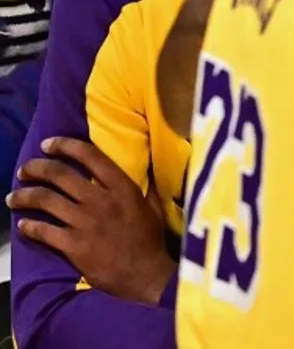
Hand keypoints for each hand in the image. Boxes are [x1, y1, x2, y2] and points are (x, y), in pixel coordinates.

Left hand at [8, 137, 176, 305]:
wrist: (145, 275)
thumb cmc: (150, 240)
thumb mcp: (152, 207)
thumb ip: (145, 187)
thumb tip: (146, 167)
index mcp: (122, 188)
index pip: (90, 156)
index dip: (65, 146)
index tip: (47, 144)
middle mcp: (100, 200)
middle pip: (60, 174)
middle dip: (37, 168)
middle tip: (25, 169)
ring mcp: (84, 222)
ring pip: (45, 200)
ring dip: (24, 196)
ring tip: (13, 197)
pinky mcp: (73, 245)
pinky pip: (42, 231)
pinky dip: (28, 226)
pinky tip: (23, 225)